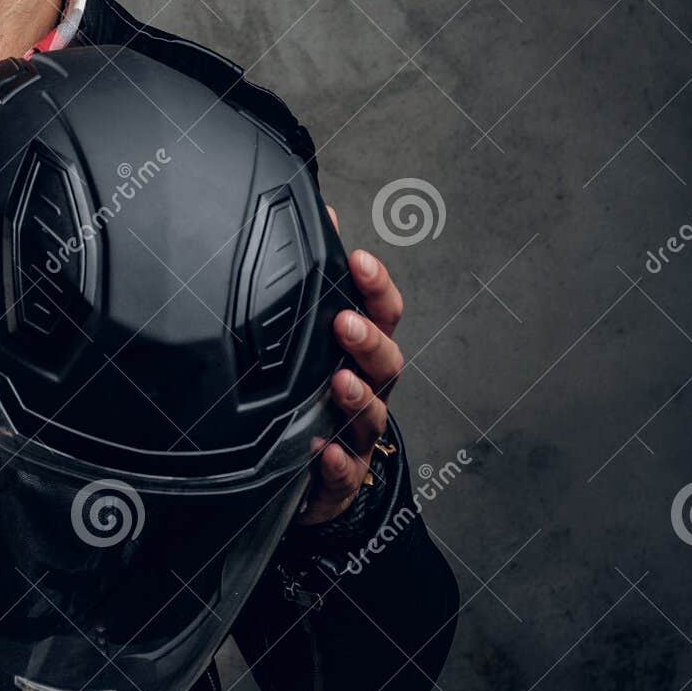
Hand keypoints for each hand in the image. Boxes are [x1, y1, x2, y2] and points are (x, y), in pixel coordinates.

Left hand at [294, 203, 405, 525]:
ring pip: (371, 416)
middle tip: (345, 323)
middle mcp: (367, 389)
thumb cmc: (310, 395)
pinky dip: (338, 464)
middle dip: (369, 340)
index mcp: (360, 351)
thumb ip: (317, 279)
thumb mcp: (310, 337)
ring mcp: (356, 436)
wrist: (305, 475)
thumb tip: (322, 211)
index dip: (376, 287)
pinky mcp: (340, 479)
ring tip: (339, 383)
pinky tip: (323, 452)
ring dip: (358, 397)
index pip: (382, 313)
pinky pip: (345, 473)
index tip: (359, 261)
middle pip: (387, 362)